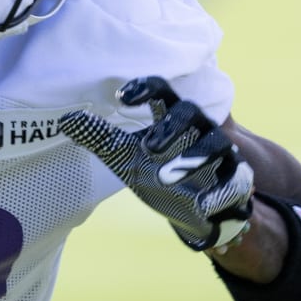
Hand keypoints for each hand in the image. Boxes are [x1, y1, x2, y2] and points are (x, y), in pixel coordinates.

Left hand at [58, 77, 254, 250]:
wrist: (193, 212)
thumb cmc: (160, 173)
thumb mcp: (126, 157)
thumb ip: (100, 137)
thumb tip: (65, 119)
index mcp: (171, 119)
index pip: (164, 91)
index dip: (147, 88)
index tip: (122, 97)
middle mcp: (199, 131)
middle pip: (193, 112)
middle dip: (171, 126)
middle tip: (148, 146)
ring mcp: (220, 156)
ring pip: (217, 145)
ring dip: (192, 159)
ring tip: (165, 178)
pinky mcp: (236, 183)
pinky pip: (235, 183)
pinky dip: (218, 194)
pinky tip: (201, 206)